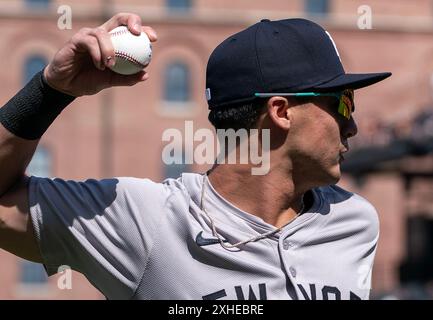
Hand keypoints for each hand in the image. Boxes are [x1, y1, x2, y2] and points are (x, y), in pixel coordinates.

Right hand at [43, 13, 157, 96]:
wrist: (68, 86)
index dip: (143, 29)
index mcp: (114, 42)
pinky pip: (90, 42)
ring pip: (103, 33)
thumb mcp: (112, 81)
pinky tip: (100, 66)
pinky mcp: (76, 40)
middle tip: (138, 34)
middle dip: (131, 21)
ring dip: (110, 50)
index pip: (130, 29)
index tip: (153, 38)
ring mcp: (89, 35)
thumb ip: (127, 78)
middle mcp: (102, 34)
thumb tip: (145, 75)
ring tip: (111, 66)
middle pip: (119, 18)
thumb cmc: (90, 80)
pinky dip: (97, 54)